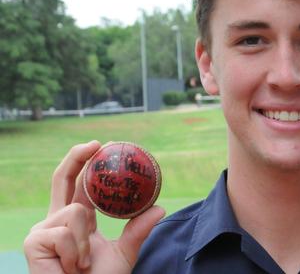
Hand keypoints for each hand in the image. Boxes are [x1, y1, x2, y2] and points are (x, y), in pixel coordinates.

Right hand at [24, 141, 164, 273]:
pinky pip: (65, 231)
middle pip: (62, 178)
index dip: (87, 161)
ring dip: (85, 242)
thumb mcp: (125, 253)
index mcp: (77, 219)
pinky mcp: (33, 242)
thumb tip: (160, 208)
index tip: (103, 145)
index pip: (78, 183)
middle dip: (76, 157)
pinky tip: (70, 267)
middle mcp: (57, 220)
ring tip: (82, 263)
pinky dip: (75, 252)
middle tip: (95, 144)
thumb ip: (139, 230)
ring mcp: (42, 230)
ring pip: (75, 211)